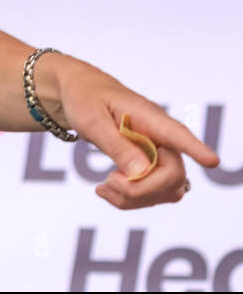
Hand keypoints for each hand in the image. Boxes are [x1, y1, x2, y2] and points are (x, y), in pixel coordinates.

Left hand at [51, 57, 219, 208]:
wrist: (83, 93)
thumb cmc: (87, 100)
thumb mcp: (92, 120)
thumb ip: (116, 145)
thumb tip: (141, 172)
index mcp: (150, 118)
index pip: (178, 135)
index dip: (195, 150)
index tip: (211, 161)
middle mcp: (163, 138)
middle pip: (172, 174)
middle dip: (141, 189)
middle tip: (107, 180)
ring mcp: (160, 154)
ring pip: (167, 190)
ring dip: (135, 198)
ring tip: (104, 187)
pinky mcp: (152, 167)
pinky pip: (153, 193)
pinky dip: (130, 199)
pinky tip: (106, 190)